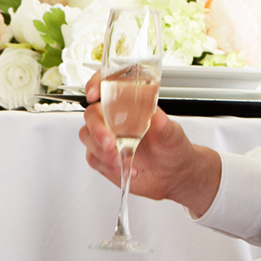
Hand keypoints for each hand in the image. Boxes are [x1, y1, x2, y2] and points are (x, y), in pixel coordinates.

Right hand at [79, 99, 222, 217]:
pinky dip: (107, 165)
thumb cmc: (172, 149)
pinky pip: (93, 158)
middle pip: (92, 115)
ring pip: (88, 137)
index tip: (94, 94)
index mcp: (130, 107)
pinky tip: (124, 167)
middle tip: (110, 143)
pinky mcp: (104, 158)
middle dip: (97, 130)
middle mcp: (115, 120)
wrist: (172, 175)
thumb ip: (164, 125)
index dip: (96, 85)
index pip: (107, 88)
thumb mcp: (173, 135)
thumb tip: (156, 116)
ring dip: (101, 150)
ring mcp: (107, 139)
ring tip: (119, 159)